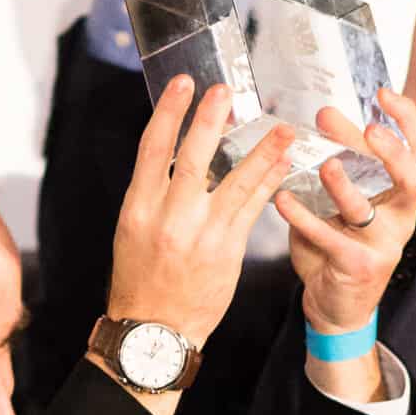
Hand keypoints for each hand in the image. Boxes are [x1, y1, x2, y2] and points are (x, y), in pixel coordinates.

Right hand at [108, 78, 291, 347]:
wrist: (155, 330)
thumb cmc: (142, 280)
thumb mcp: (133, 231)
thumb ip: (154, 194)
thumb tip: (178, 156)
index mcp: (138, 207)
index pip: (152, 148)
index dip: (169, 112)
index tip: (183, 84)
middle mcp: (168, 216)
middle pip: (192, 156)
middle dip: (209, 119)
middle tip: (225, 90)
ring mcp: (200, 233)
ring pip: (234, 181)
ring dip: (260, 150)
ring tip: (281, 127)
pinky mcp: (227, 249)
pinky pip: (253, 208)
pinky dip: (269, 183)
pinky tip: (282, 165)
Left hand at [277, 93, 415, 406]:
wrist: (335, 307)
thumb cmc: (338, 246)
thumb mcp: (342, 201)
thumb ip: (339, 163)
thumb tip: (322, 116)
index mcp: (401, 197)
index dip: (407, 121)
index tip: (383, 93)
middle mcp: (400, 219)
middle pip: (411, 179)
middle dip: (392, 153)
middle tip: (369, 130)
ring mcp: (383, 246)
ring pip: (368, 210)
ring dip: (345, 185)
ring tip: (325, 164)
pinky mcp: (358, 267)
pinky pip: (330, 238)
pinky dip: (304, 218)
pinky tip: (281, 200)